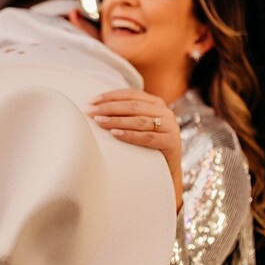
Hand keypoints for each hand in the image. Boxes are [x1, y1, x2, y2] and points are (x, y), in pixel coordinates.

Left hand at [88, 89, 182, 211]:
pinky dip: (130, 135)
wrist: (167, 170)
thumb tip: (96, 109)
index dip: (111, 96)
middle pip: (133, 106)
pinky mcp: (171, 142)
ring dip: (117, 120)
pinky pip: (147, 137)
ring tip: (100, 122)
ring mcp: (170, 126)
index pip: (131, 94)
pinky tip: (115, 134)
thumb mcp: (139, 125)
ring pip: (140, 121)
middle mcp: (165, 112)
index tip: (92, 101)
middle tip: (92, 112)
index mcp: (156, 103)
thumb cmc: (147, 146)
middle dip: (110, 108)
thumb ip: (126, 115)